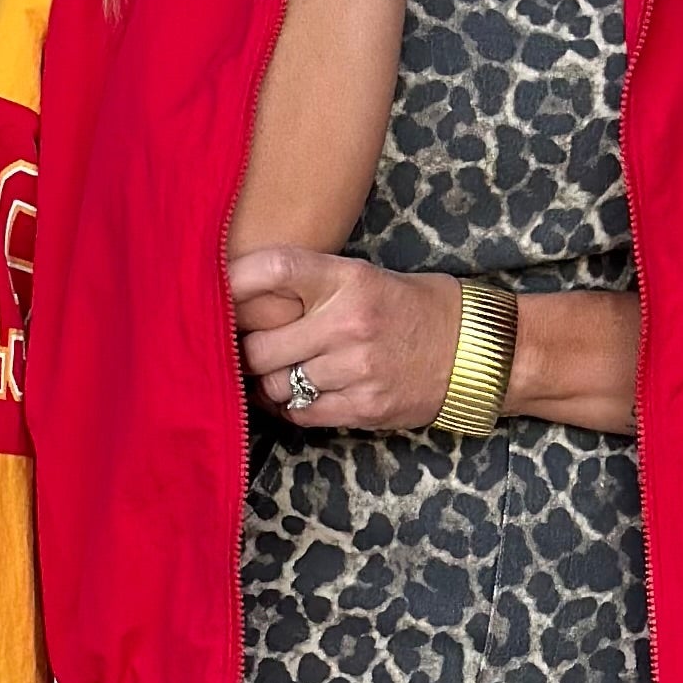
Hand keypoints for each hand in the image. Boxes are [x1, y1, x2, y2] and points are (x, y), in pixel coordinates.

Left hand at [231, 248, 462, 433]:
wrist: (469, 348)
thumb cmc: (404, 307)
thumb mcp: (361, 276)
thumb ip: (308, 285)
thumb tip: (237, 298)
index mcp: (347, 279)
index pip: (274, 270)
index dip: (234, 281)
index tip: (213, 291)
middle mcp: (349, 322)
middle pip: (260, 346)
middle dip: (246, 351)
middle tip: (244, 347)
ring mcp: (357, 369)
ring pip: (277, 385)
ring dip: (268, 383)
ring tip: (278, 372)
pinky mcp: (365, 406)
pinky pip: (301, 413)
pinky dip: (291, 406)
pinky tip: (298, 394)